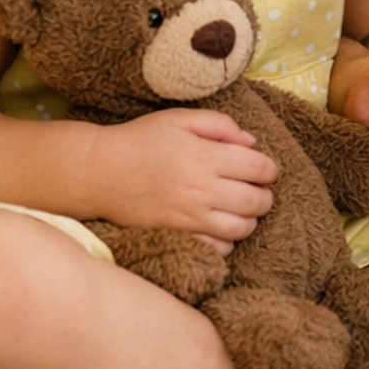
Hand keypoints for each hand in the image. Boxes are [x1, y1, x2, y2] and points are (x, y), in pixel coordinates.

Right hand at [89, 107, 277, 242]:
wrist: (98, 172)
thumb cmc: (140, 140)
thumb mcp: (179, 119)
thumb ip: (219, 125)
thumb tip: (251, 142)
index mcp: (206, 156)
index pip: (260, 168)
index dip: (270, 169)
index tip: (263, 169)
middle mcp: (203, 189)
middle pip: (257, 201)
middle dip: (264, 195)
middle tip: (255, 190)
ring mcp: (190, 217)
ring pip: (242, 228)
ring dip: (249, 219)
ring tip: (240, 209)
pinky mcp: (178, 236)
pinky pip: (218, 249)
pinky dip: (227, 241)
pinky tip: (219, 227)